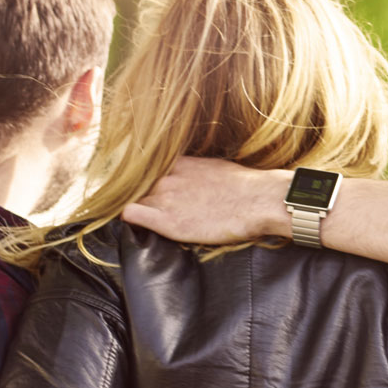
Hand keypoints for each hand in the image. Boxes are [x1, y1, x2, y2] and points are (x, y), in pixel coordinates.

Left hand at [121, 157, 292, 242]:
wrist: (260, 200)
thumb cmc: (247, 188)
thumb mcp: (217, 169)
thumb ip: (197, 172)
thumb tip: (197, 180)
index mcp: (179, 164)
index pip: (148, 169)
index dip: (146, 181)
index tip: (147, 190)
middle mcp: (167, 177)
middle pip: (136, 184)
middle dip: (137, 194)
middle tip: (143, 206)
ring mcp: (165, 197)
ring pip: (130, 197)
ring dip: (133, 205)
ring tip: (139, 216)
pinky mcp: (166, 220)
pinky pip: (130, 213)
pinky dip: (128, 217)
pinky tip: (134, 223)